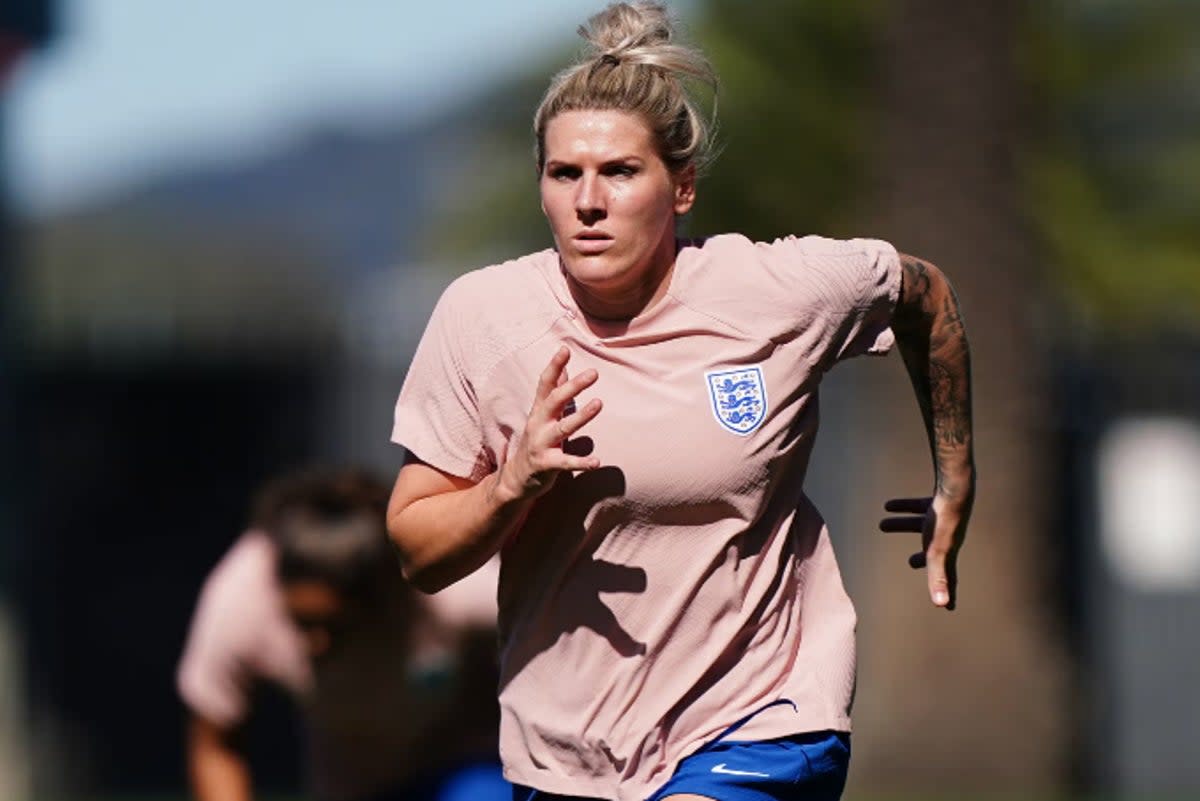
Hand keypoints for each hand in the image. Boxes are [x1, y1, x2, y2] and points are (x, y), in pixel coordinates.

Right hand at [494, 346, 602, 503]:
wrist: (516, 478)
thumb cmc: (536, 441)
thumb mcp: (542, 414)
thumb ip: (554, 392)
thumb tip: (565, 367)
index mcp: (539, 410)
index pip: (545, 384)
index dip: (554, 366)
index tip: (564, 349)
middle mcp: (538, 424)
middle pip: (554, 401)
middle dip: (573, 386)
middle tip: (593, 373)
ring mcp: (541, 444)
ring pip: (563, 428)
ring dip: (581, 416)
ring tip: (599, 403)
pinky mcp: (547, 465)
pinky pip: (566, 463)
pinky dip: (581, 463)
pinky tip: (597, 462)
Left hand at [878, 492, 971, 609]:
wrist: (956, 488)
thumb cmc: (946, 521)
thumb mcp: (938, 552)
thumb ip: (937, 577)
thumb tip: (941, 604)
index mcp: (948, 551)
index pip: (949, 576)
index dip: (948, 590)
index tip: (949, 607)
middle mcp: (947, 536)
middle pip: (932, 550)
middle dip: (922, 557)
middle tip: (910, 562)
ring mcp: (943, 519)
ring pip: (920, 525)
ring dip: (901, 525)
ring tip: (881, 525)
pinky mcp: (938, 502)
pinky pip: (919, 506)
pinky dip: (903, 506)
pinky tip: (887, 505)